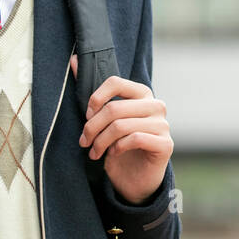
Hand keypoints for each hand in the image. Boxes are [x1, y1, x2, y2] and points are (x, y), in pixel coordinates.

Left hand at [71, 52, 172, 205]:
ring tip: (94, 152)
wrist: (134, 179)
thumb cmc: (118, 146)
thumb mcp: (103, 120)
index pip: (115, 82)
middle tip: (84, 141)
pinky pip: (134, 138)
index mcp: (142, 94)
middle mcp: (156, 105)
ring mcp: (163, 125)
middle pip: (114, 108)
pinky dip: (117, 148)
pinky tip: (112, 155)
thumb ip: (92, 91)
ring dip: (101, 141)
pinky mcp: (165, 144)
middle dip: (92, 127)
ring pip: (121, 125)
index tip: (87, 116)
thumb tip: (72, 59)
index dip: (95, 99)